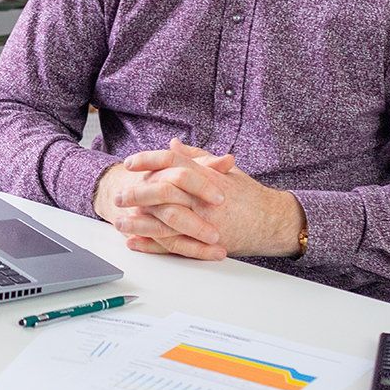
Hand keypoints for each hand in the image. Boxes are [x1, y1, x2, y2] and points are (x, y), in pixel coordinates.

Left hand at [117, 140, 305, 258]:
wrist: (271, 221)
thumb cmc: (248, 194)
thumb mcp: (224, 169)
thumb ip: (196, 156)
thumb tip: (172, 145)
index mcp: (206, 175)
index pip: (172, 161)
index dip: (149, 159)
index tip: (130, 163)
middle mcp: (203, 196)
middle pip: (163, 190)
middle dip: (137, 193)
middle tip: (118, 195)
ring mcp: (204, 220)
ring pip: (164, 220)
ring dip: (139, 222)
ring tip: (119, 222)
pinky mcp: (205, 241)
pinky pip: (174, 244)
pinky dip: (152, 244)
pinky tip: (134, 242)